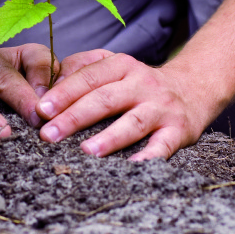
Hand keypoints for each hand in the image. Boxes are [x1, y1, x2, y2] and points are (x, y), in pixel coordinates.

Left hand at [36, 50, 209, 160]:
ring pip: (133, 122)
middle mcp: (142, 84)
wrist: (193, 89)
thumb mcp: (114, 66)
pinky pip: (162, 146)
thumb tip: (47, 85)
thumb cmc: (139, 84)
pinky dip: (148, 157)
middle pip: (105, 99)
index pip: (89, 78)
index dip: (63, 93)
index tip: (41, 110)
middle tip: (49, 135)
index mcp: (122, 66)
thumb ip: (82, 69)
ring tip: (86, 151)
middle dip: (74, 117)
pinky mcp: (178, 131)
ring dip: (109, 138)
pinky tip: (131, 167)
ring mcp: (161, 108)